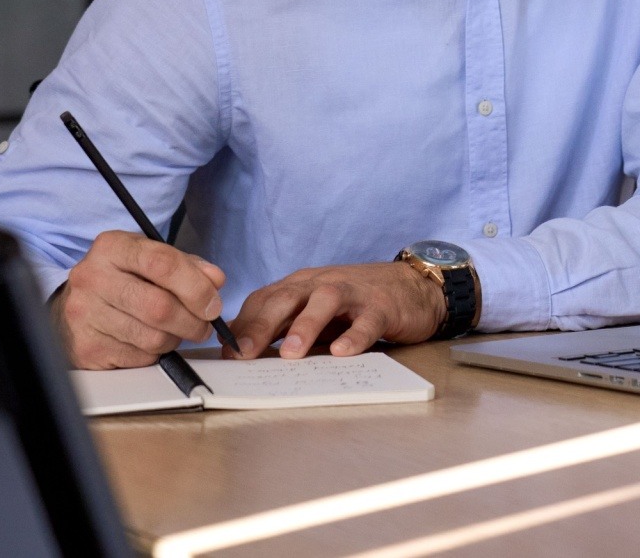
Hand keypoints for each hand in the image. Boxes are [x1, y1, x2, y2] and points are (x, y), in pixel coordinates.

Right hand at [51, 230, 246, 368]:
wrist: (73, 307)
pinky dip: (155, 353)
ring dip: (176, 338)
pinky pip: (140, 357)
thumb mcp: (148, 259)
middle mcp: (93, 278)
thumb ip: (186, 266)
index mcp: (112, 247)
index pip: (163, 263)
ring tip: (174, 330)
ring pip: (153, 337)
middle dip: (193, 320)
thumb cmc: (119, 280)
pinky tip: (148, 340)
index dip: (197, 287)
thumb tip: (215, 280)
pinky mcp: (88, 347)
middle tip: (204, 324)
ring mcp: (86, 314)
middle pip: (160, 307)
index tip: (213, 303)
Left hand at [228, 262, 444, 358]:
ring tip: (290, 354)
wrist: (412, 286)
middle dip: (262, 326)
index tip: (227, 353)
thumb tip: (249, 354)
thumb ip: (287, 327)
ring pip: (324, 302)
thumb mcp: (316, 312)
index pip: (265, 300)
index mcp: (301, 286)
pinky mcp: (381, 306)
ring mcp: (352, 293)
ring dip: (305, 326)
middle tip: (244, 355)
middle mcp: (321, 284)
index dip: (244, 325)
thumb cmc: (356, 303)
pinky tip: (342, 352)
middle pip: (286, 298)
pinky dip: (354, 336)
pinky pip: (366, 321)